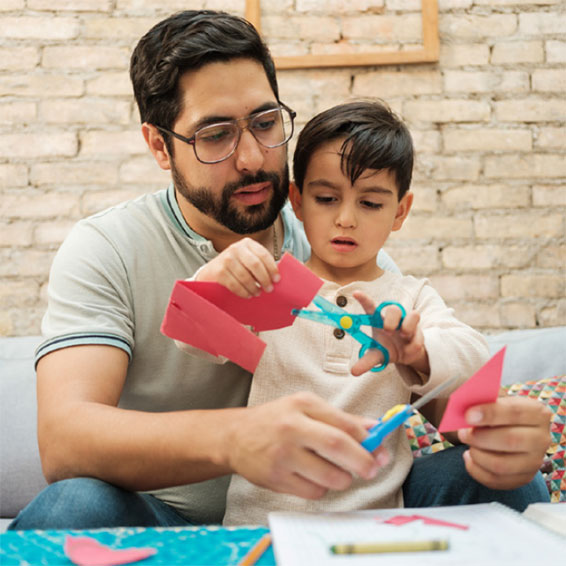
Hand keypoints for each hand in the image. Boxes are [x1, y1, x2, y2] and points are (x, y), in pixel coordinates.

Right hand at [195, 237, 279, 297]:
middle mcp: (236, 248)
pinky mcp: (219, 271)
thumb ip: (261, 264)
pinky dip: (244, 292)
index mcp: (247, 243)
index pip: (263, 255)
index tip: (277, 280)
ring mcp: (226, 259)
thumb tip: (276, 277)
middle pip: (255, 265)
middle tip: (269, 289)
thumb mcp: (248, 259)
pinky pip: (235, 285)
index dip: (272, 268)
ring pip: (246, 277)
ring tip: (257, 293)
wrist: (211, 270)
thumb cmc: (235, 266)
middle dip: (264, 279)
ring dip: (254, 288)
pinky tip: (247, 295)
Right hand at [224, 392, 388, 498]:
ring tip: (337, 473)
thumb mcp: (305, 409)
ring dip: (342, 479)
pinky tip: (313, 478)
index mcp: (303, 405)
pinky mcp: (276, 478)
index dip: (368, 439)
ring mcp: (282, 454)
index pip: (344, 423)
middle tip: (372, 470)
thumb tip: (375, 428)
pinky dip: (321, 489)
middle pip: (337, 446)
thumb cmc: (276, 420)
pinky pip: (313, 492)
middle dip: (363, 462)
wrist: (235, 436)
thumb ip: (340, 419)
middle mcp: (292, 427)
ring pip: (328, 475)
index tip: (381, 450)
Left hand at [350, 291, 428, 374]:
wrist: (406, 356)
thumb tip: (353, 371)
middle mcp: (394, 319)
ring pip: (413, 315)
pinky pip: (420, 334)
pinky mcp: (419, 332)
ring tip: (403, 337)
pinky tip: (408, 351)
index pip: (370, 306)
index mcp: (379, 320)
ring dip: (408, 327)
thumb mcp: (376, 355)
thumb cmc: (387, 348)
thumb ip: (366, 361)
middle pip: (394, 308)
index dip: (364, 299)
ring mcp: (408, 324)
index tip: (355, 293)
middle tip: (388, 331)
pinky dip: (414, 344)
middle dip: (392, 319)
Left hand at [457, 395, 551, 489]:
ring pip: (501, 465)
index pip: (514, 412)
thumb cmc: (498, 413)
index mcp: (537, 413)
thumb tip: (464, 408)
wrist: (508, 430)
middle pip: (510, 440)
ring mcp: (534, 462)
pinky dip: (475, 469)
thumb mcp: (495, 402)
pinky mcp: (522, 479)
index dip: (489, 413)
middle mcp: (541, 439)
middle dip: (479, 437)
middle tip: (462, 433)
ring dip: (476, 454)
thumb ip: (482, 402)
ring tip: (468, 444)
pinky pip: (494, 480)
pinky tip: (469, 457)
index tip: (468, 416)